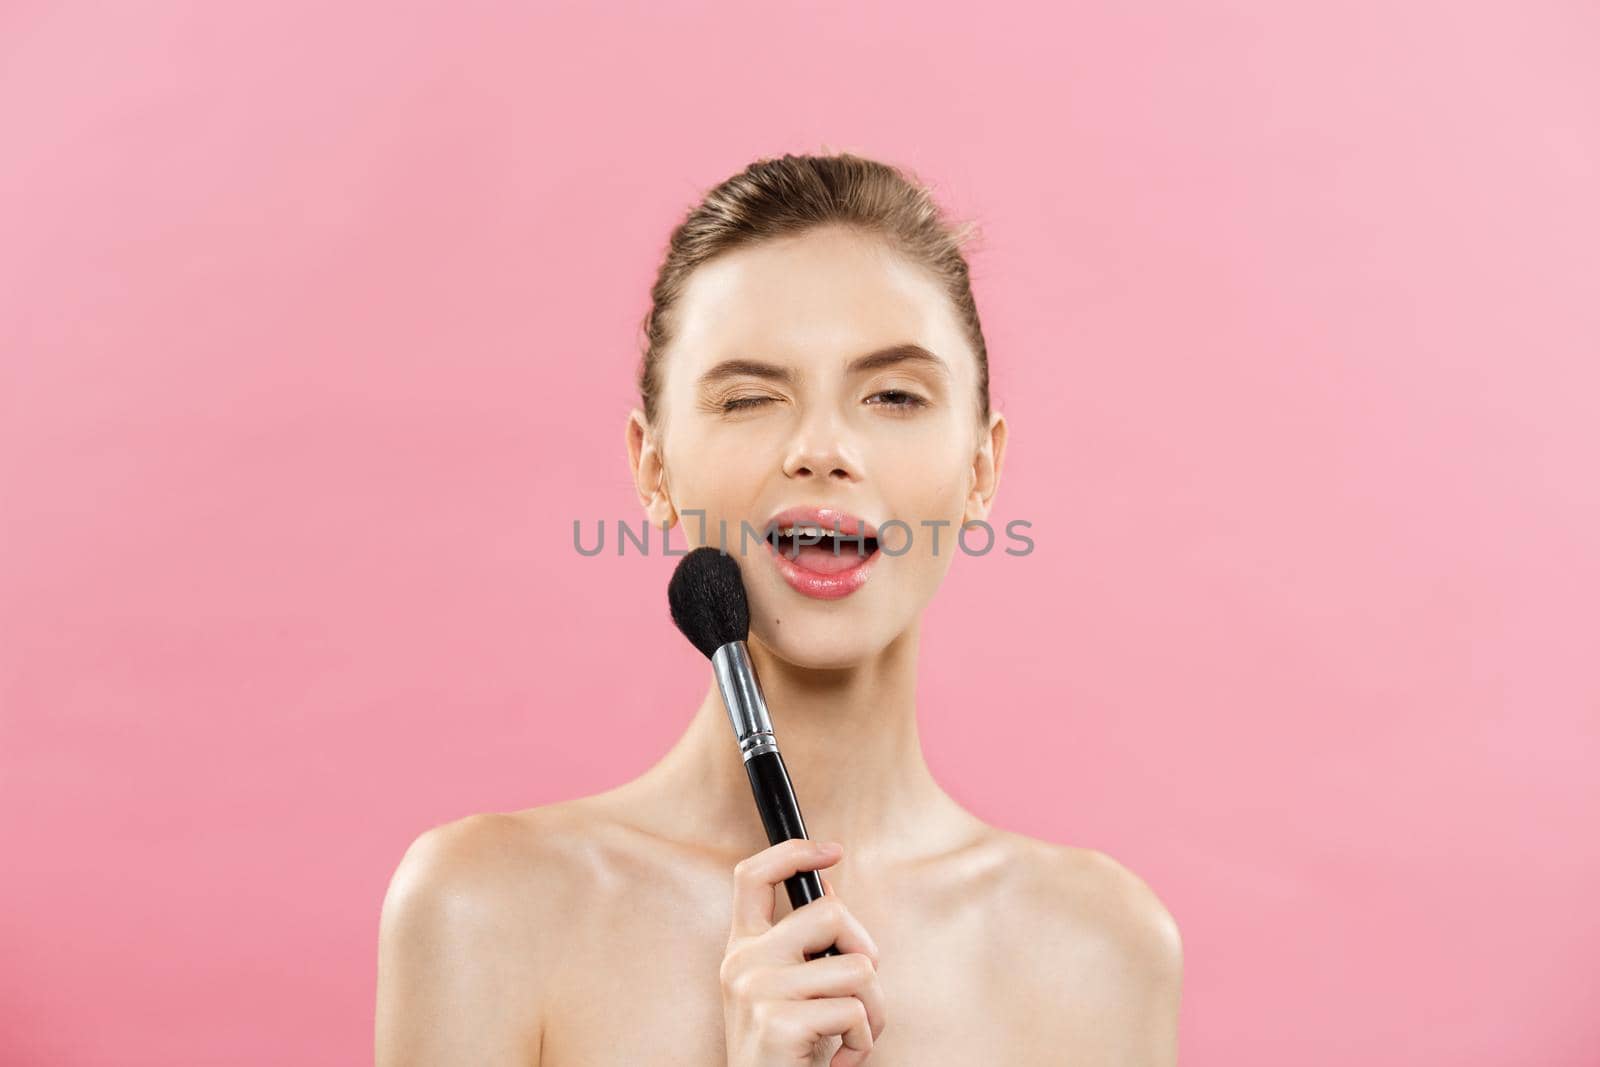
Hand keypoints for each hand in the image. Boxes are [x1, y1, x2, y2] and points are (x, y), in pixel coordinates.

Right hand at [720, 838, 887, 1066]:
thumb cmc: (788, 1054)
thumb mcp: (787, 992)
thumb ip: (802, 946)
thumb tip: (830, 885)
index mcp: (741, 949)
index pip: (752, 876)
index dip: (793, 852)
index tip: (831, 850)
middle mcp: (741, 963)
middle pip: (829, 912)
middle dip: (864, 949)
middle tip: (860, 991)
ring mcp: (755, 991)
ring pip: (858, 968)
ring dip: (872, 1010)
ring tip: (848, 1036)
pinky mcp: (777, 1023)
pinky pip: (855, 1012)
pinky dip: (863, 1042)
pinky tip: (839, 1061)